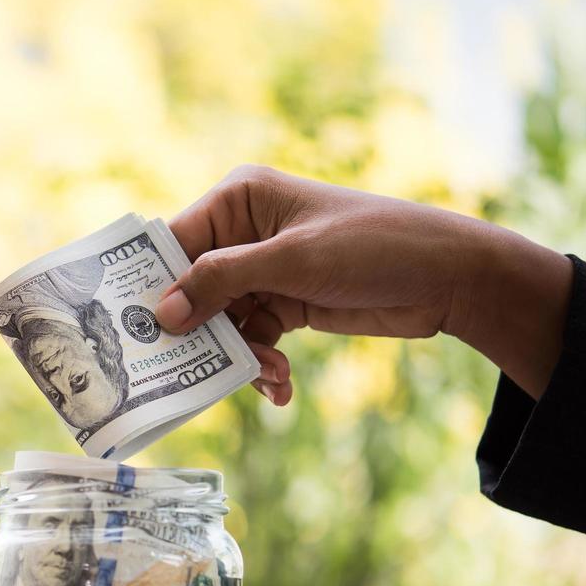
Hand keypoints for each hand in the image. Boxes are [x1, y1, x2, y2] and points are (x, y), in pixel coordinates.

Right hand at [158, 166, 573, 403]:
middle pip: (192, 291)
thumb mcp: (291, 262)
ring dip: (239, 357)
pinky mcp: (285, 304)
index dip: (154, 286)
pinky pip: (252, 341)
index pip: (174, 243)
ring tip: (270, 376)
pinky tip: (282, 387)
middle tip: (193, 372)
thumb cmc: (374, 246)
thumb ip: (221, 282)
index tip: (136, 330)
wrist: (449, 278)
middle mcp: (244, 233)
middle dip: (202, 334)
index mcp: (239, 199)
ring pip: (222, 324)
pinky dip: (262, 366)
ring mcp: (264, 271)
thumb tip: (160, 313)